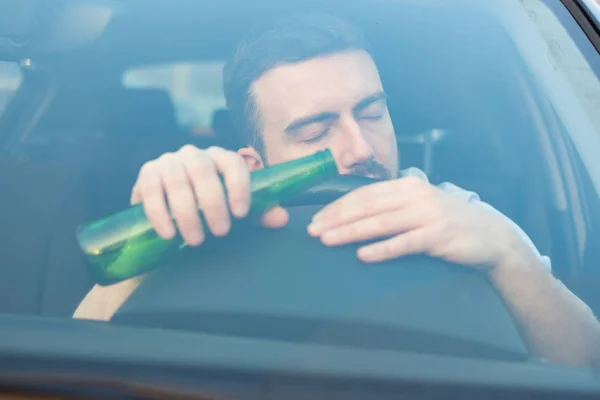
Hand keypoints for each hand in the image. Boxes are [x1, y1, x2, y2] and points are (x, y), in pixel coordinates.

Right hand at [130, 145, 288, 245]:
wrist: (168, 208)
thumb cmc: (209, 207)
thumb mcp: (234, 209)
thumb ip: (259, 213)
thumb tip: (282, 218)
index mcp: (220, 158)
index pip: (233, 162)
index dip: (239, 186)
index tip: (242, 214)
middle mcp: (194, 154)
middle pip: (203, 170)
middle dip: (212, 203)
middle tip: (221, 232)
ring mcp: (168, 161)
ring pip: (177, 181)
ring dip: (186, 213)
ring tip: (196, 240)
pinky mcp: (147, 174)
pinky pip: (150, 190)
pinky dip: (159, 213)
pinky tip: (169, 234)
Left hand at [307, 176, 521, 268]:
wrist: (490, 234)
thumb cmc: (447, 221)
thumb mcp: (418, 205)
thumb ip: (391, 205)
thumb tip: (353, 213)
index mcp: (406, 186)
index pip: (363, 194)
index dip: (337, 206)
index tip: (316, 218)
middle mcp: (415, 195)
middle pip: (366, 207)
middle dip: (336, 218)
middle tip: (313, 231)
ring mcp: (427, 214)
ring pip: (380, 223)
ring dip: (350, 232)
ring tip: (328, 240)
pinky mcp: (437, 235)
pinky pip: (404, 243)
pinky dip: (382, 249)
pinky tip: (363, 255)